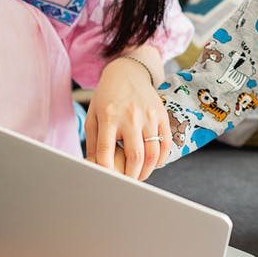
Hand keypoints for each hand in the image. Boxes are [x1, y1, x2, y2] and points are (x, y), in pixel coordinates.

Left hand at [86, 55, 170, 180]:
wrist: (127, 72)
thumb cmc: (107, 97)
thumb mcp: (93, 115)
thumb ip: (93, 141)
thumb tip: (92, 167)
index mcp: (109, 116)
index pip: (106, 151)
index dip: (106, 170)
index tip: (107, 181)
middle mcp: (130, 117)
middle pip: (135, 156)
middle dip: (131, 177)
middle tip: (127, 184)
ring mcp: (148, 116)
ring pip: (153, 153)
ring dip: (147, 171)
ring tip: (140, 176)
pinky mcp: (162, 115)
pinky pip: (166, 143)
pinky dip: (161, 159)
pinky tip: (153, 163)